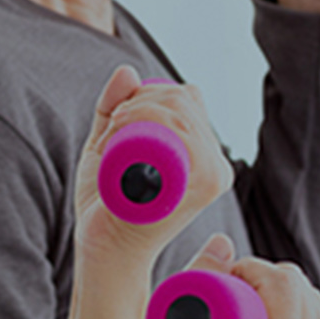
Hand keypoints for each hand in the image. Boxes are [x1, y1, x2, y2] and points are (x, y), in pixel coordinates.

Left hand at [78, 64, 231, 262]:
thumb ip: (114, 108)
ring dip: (135, 114)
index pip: (187, 97)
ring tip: (110, 144)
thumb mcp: (106, 146)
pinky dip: (141, 123)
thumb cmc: (105, 204)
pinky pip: (180, 129)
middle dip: (138, 103)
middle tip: (109, 136)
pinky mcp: (202, 184)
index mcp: (203, 154)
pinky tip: (119, 141)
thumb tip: (128, 71)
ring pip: (179, 109)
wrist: (103, 248)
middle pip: (184, 97)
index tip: (116, 123)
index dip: (148, 97)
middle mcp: (217, 164)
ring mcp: (212, 174)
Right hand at [145, 233, 319, 318]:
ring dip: (285, 289)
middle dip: (267, 275)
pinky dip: (303, 305)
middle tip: (234, 288)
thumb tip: (224, 240)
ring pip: (313, 298)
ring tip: (251, 303)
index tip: (228, 279)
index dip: (253, 269)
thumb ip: (194, 280)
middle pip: (301, 287)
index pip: (284, 285)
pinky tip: (280, 311)